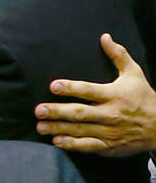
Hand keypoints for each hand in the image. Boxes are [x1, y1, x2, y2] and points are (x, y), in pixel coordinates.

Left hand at [34, 34, 155, 156]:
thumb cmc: (144, 98)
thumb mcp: (134, 74)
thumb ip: (118, 55)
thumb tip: (105, 36)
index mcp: (114, 95)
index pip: (89, 90)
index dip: (71, 88)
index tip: (53, 86)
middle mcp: (110, 114)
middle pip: (80, 112)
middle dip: (57, 112)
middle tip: (38, 110)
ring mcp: (109, 131)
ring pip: (80, 130)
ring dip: (59, 128)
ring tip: (40, 126)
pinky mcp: (110, 146)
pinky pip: (89, 146)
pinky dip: (73, 145)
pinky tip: (56, 141)